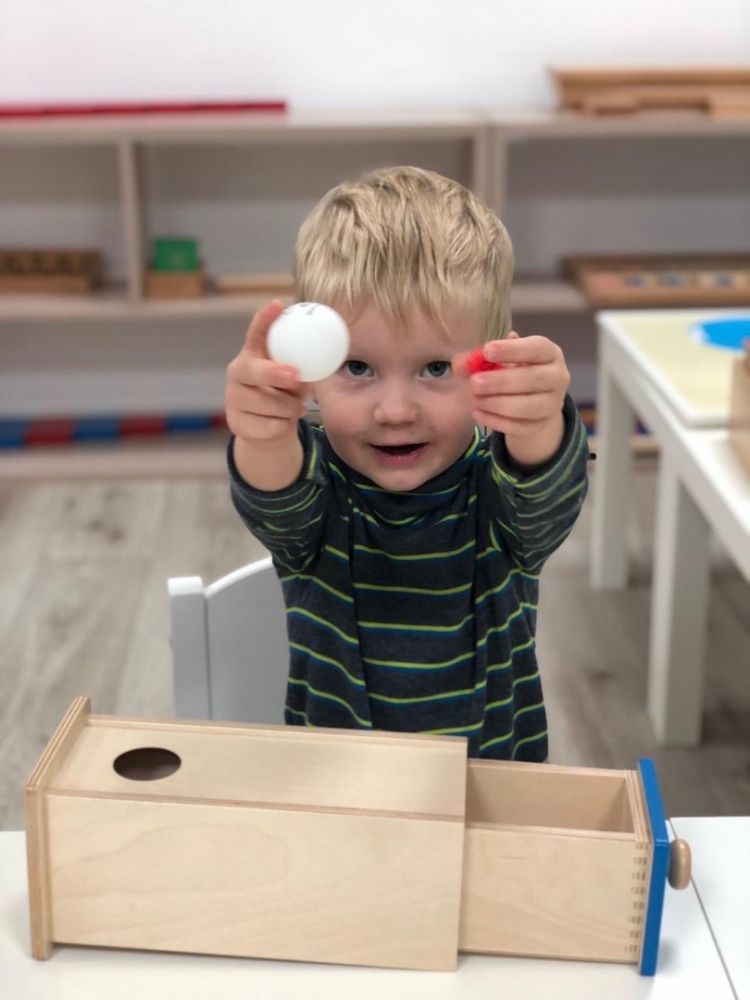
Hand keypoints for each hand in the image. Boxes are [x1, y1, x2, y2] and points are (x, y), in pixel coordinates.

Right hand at [225, 300, 307, 445]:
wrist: (266, 429)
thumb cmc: (282, 394)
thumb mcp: (293, 377)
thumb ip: (301, 366)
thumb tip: (325, 356)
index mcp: (252, 354)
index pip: (256, 332)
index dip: (265, 319)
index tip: (278, 305)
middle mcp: (237, 373)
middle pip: (252, 371)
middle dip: (272, 372)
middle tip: (293, 375)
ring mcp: (232, 399)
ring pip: (267, 404)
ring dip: (289, 408)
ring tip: (294, 407)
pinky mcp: (236, 423)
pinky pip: (268, 426)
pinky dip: (283, 426)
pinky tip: (281, 423)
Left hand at [455, 332, 569, 465]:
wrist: (534, 400)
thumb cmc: (517, 370)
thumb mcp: (503, 359)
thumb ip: (483, 358)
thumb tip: (459, 363)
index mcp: (550, 353)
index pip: (537, 348)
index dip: (513, 350)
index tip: (487, 351)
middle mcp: (558, 377)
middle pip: (534, 379)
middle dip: (502, 381)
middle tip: (475, 383)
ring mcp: (552, 404)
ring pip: (528, 406)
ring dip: (497, 403)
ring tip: (475, 399)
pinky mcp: (540, 425)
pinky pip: (519, 426)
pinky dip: (496, 421)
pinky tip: (478, 413)